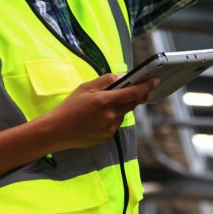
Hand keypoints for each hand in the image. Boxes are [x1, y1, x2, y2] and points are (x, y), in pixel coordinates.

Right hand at [43, 74, 157, 150]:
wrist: (57, 131)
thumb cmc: (70, 107)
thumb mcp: (85, 87)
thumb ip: (105, 81)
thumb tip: (122, 77)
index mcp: (105, 100)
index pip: (133, 92)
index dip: (146, 86)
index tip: (155, 80)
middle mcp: (110, 115)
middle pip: (133, 103)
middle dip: (138, 95)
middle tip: (140, 87)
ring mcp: (110, 128)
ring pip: (124, 113)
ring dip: (123, 106)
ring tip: (107, 103)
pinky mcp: (108, 136)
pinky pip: (117, 123)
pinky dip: (115, 116)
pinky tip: (101, 115)